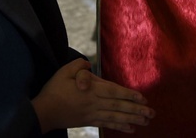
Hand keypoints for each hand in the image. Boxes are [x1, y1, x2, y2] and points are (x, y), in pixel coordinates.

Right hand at [31, 58, 154, 133]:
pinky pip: (107, 124)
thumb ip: (78, 67)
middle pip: (118, 106)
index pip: (113, 91)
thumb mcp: (64, 71)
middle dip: (136, 109)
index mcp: (90, 90)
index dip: (128, 95)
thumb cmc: (54, 89)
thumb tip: (88, 68)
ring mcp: (92, 114)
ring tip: (146, 121)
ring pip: (115, 116)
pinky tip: (130, 129)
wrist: (44, 112)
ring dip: (132, 119)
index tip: (142, 98)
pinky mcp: (89, 121)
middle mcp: (94, 103)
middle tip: (151, 113)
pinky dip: (119, 126)